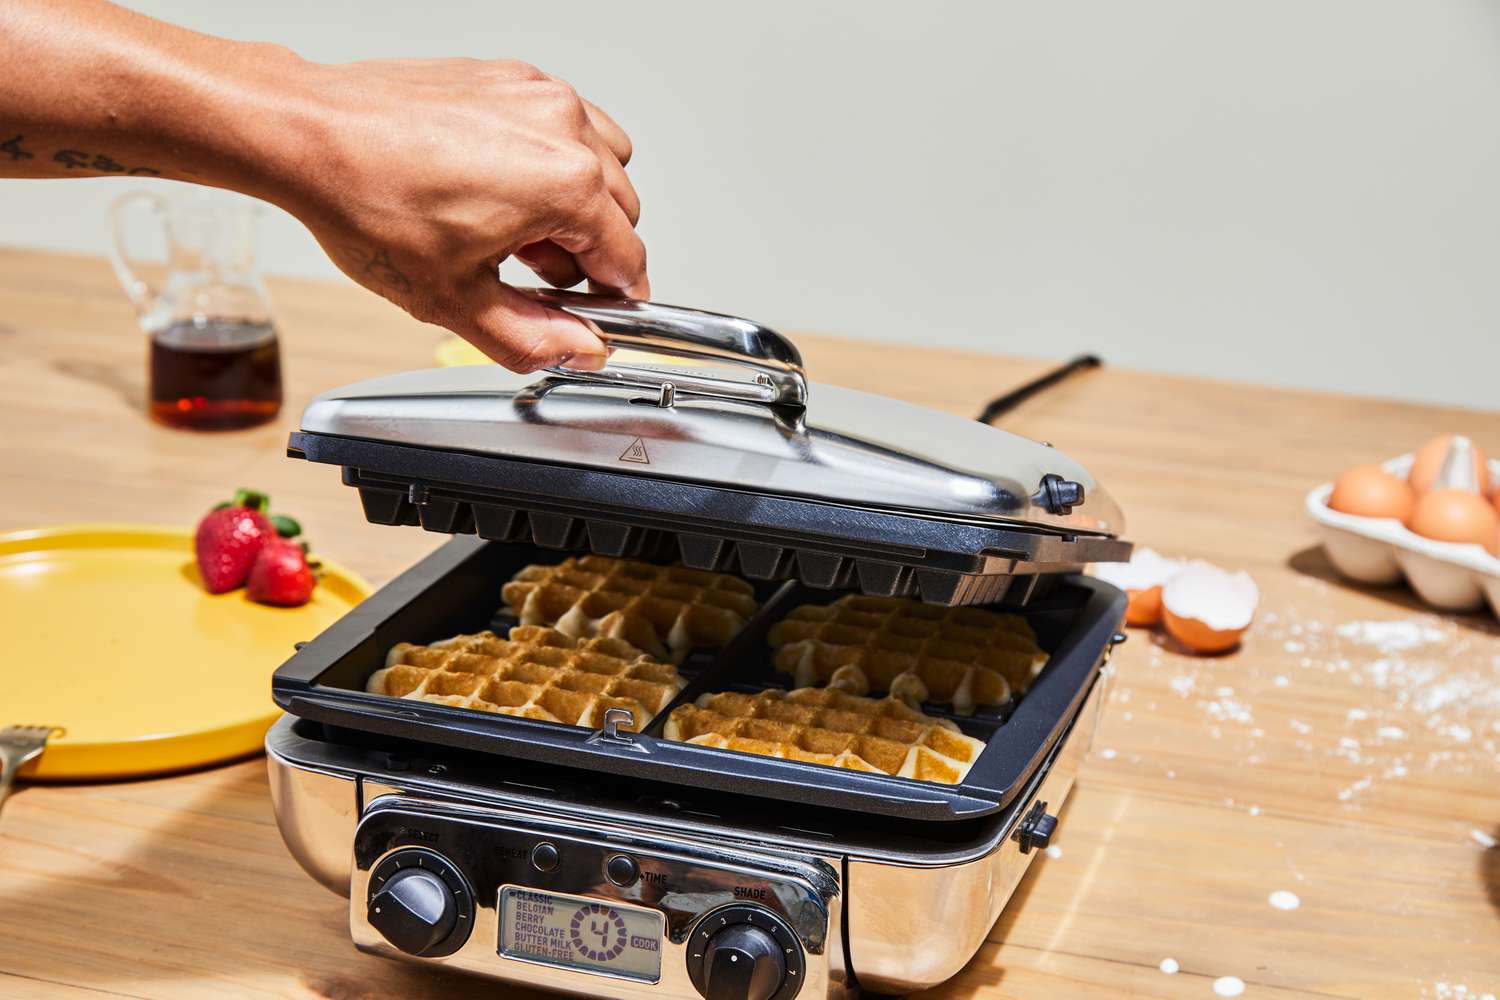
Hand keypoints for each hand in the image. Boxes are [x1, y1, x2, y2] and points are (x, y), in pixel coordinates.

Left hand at [275, 57, 646, 371]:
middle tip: (535, 277)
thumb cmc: (368, 199)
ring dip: (578, 203)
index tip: (595, 313)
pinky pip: (566, 125)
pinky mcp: (511, 77)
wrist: (310, 134)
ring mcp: (538, 95)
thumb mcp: (455, 300)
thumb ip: (533, 339)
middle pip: (622, 211)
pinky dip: (552, 160)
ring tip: (518, 229)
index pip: (627, 257)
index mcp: (563, 185)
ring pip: (604, 163)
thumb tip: (580, 349)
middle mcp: (562, 129)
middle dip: (588, 252)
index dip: (614, 300)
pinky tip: (503, 187)